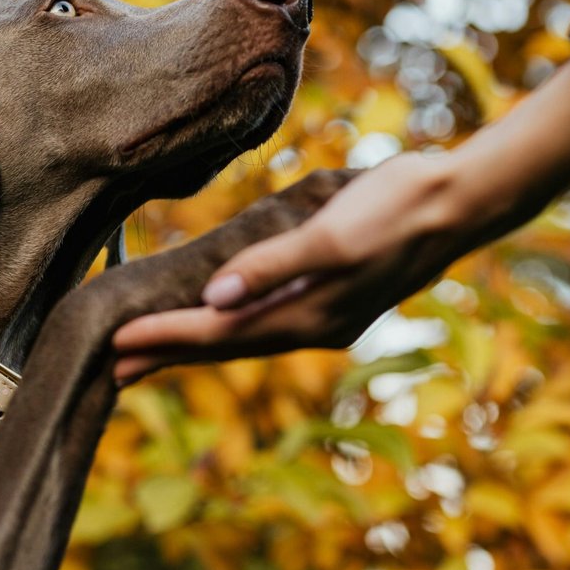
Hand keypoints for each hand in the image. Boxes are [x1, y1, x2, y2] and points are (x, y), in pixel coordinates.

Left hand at [110, 152, 481, 382]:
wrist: (461, 201)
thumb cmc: (397, 208)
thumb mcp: (332, 234)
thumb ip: (274, 266)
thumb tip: (214, 298)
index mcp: (310, 315)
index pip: (219, 333)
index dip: (165, 338)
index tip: (113, 342)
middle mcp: (314, 325)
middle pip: (225, 347)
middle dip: (167, 355)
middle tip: (108, 369)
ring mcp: (325, 314)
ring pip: (243, 337)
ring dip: (192, 345)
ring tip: (145, 353)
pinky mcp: (332, 296)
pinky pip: (264, 321)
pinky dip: (228, 326)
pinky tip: (212, 320)